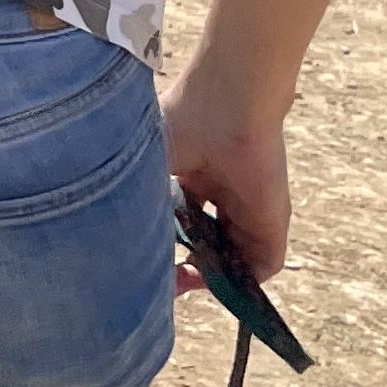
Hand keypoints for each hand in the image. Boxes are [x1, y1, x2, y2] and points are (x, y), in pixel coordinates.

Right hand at [160, 64, 292, 285]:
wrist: (226, 101)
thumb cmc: (181, 120)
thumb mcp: (146, 164)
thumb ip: (139, 201)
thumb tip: (114, 239)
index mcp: (191, 174)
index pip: (179, 218)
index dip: (161, 242)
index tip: (141, 260)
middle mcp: (220, 192)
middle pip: (207, 240)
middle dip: (185, 265)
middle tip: (161, 279)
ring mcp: (248, 208)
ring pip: (233, 257)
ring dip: (211, 278)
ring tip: (181, 283)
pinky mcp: (272, 222)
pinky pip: (264, 265)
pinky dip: (244, 285)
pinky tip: (210, 284)